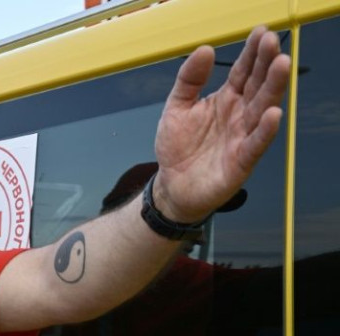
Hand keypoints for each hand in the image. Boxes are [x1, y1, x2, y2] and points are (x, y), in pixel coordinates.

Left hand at [153, 26, 290, 221]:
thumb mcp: (176, 107)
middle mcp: (239, 115)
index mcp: (226, 99)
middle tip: (272, 43)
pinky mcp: (241, 161)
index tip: (260, 32)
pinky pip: (255, 144)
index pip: (243, 72)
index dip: (251, 53)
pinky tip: (273, 114)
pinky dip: (264, 130)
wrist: (172, 185)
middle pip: (257, 86)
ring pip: (262, 110)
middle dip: (266, 64)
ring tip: (281, 65)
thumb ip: (189, 79)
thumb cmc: (178, 147)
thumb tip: (204, 49)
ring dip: (273, 88)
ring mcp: (242, 137)